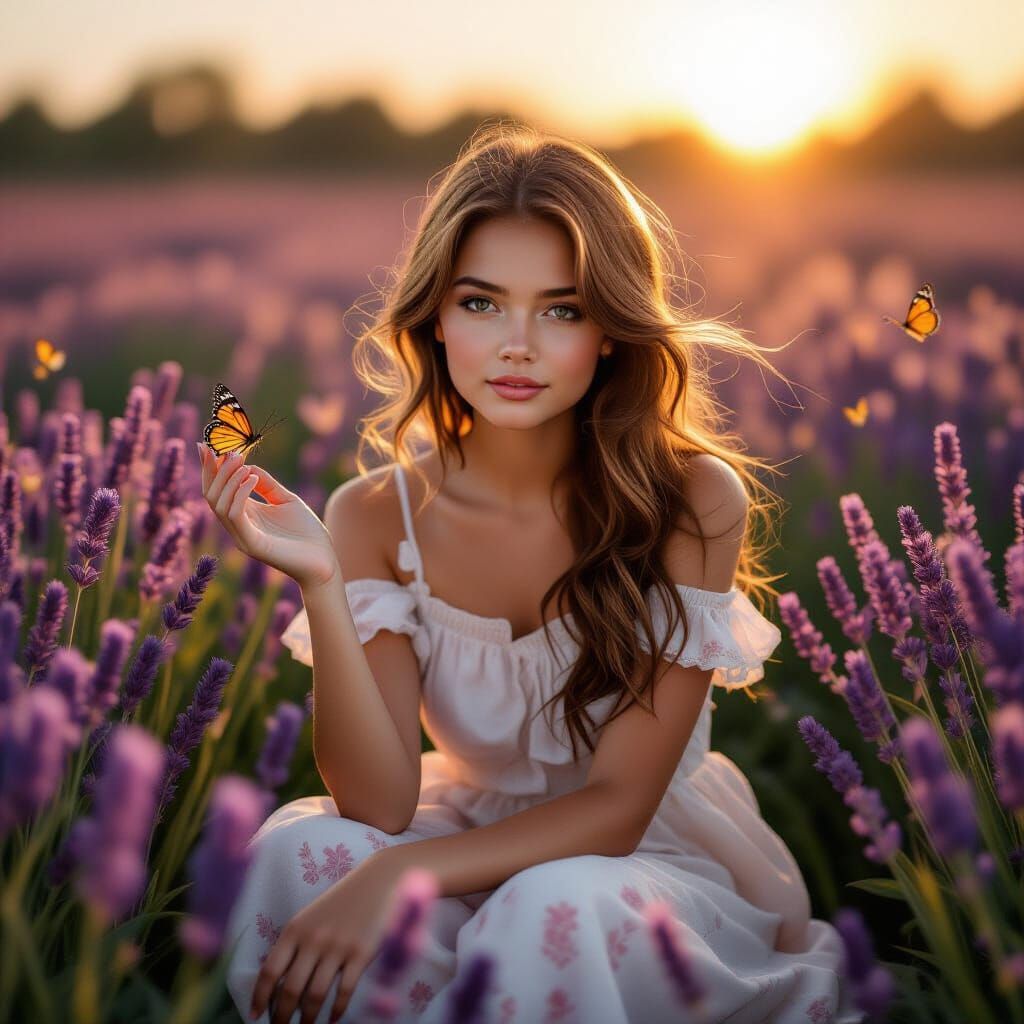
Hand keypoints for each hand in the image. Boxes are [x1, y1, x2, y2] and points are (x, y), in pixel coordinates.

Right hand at [198, 444, 338, 590]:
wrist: (324, 562)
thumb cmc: (307, 533)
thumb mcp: (286, 500)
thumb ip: (267, 484)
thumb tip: (248, 465)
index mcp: (244, 515)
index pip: (216, 490)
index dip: (210, 468)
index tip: (206, 445)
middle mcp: (238, 526)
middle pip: (211, 495)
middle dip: (216, 471)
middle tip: (229, 452)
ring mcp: (242, 537)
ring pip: (218, 504)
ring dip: (228, 479)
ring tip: (243, 463)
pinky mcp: (252, 545)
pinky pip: (235, 515)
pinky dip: (240, 494)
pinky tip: (253, 478)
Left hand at [251, 851, 404, 1023]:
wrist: (381, 879)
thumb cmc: (343, 899)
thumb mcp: (312, 916)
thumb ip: (297, 944)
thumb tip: (280, 984)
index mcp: (295, 929)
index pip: (270, 971)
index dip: (259, 997)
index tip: (254, 1015)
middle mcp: (313, 939)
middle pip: (290, 989)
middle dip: (282, 1016)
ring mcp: (337, 947)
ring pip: (315, 995)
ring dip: (308, 1018)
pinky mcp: (360, 954)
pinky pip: (344, 991)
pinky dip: (337, 1010)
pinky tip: (334, 1018)